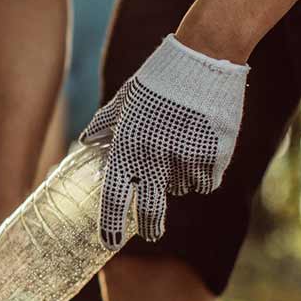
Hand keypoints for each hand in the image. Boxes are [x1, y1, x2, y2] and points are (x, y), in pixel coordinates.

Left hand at [80, 34, 248, 249]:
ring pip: (182, 188)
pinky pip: (207, 180)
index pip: (114, 198)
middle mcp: (154, 159)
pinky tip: (203, 147)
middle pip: (151, 210)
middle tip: (152, 233)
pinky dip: (205, 171)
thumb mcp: (125, 99)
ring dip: (180, 178)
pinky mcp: (215, 157)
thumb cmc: (159, 78)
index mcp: (127, 147)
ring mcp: (185, 159)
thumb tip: (85, 141)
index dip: (111, 226)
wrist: (203, 57)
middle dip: (151, 227)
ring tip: (183, 146)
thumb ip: (105, 125)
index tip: (109, 243)